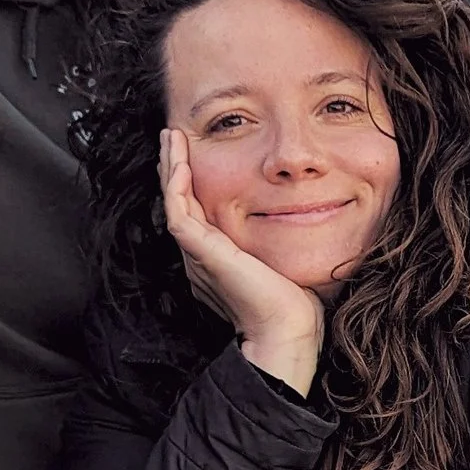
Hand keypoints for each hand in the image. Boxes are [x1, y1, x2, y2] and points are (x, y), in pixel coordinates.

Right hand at [158, 129, 323, 392]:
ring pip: (173, 203)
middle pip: (179, 202)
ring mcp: (198, 256)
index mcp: (215, 258)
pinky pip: (179, 214)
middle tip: (173, 136)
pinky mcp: (202, 255)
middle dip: (175, 167)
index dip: (192, 180)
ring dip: (171, 167)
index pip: (196, 210)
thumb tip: (298, 217)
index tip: (194, 153)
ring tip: (172, 137)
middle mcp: (201, 256)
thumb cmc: (294, 306)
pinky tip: (182, 163)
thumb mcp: (282, 260)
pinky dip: (178, 187)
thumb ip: (276, 242)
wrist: (286, 333)